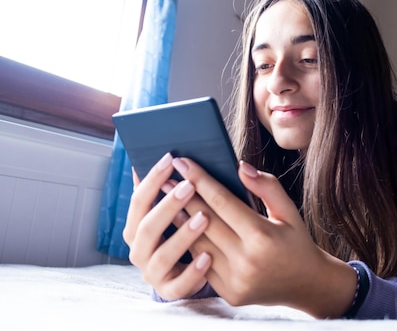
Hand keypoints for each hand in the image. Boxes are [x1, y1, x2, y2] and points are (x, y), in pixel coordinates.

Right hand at [122, 153, 210, 299]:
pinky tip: (208, 256)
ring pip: (162, 256)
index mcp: (137, 227)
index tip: (170, 159)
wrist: (202, 270)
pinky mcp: (170, 291)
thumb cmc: (188, 231)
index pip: (138, 201)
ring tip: (204, 217)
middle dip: (167, 206)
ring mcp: (153, 273)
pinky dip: (192, 271)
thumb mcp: (177, 209)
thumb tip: (156, 157)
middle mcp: (139, 250)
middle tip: (189, 186)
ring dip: (182, 236)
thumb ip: (165, 188)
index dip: (152, 180)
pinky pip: (179, 285)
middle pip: (146, 227)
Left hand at [172, 157, 356, 317]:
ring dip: (180, 220)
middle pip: (204, 222)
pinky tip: (180, 227)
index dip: (200, 180)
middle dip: (183, 196)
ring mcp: (236, 280)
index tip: (182, 161)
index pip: (222, 202)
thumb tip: (240, 167)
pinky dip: (190, 245)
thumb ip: (267, 187)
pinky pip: (202, 264)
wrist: (305, 284)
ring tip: (166, 199)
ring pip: (197, 244)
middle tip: (164, 176)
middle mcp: (246, 261)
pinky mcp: (229, 293)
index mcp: (262, 237)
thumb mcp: (290, 211)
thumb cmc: (296, 242)